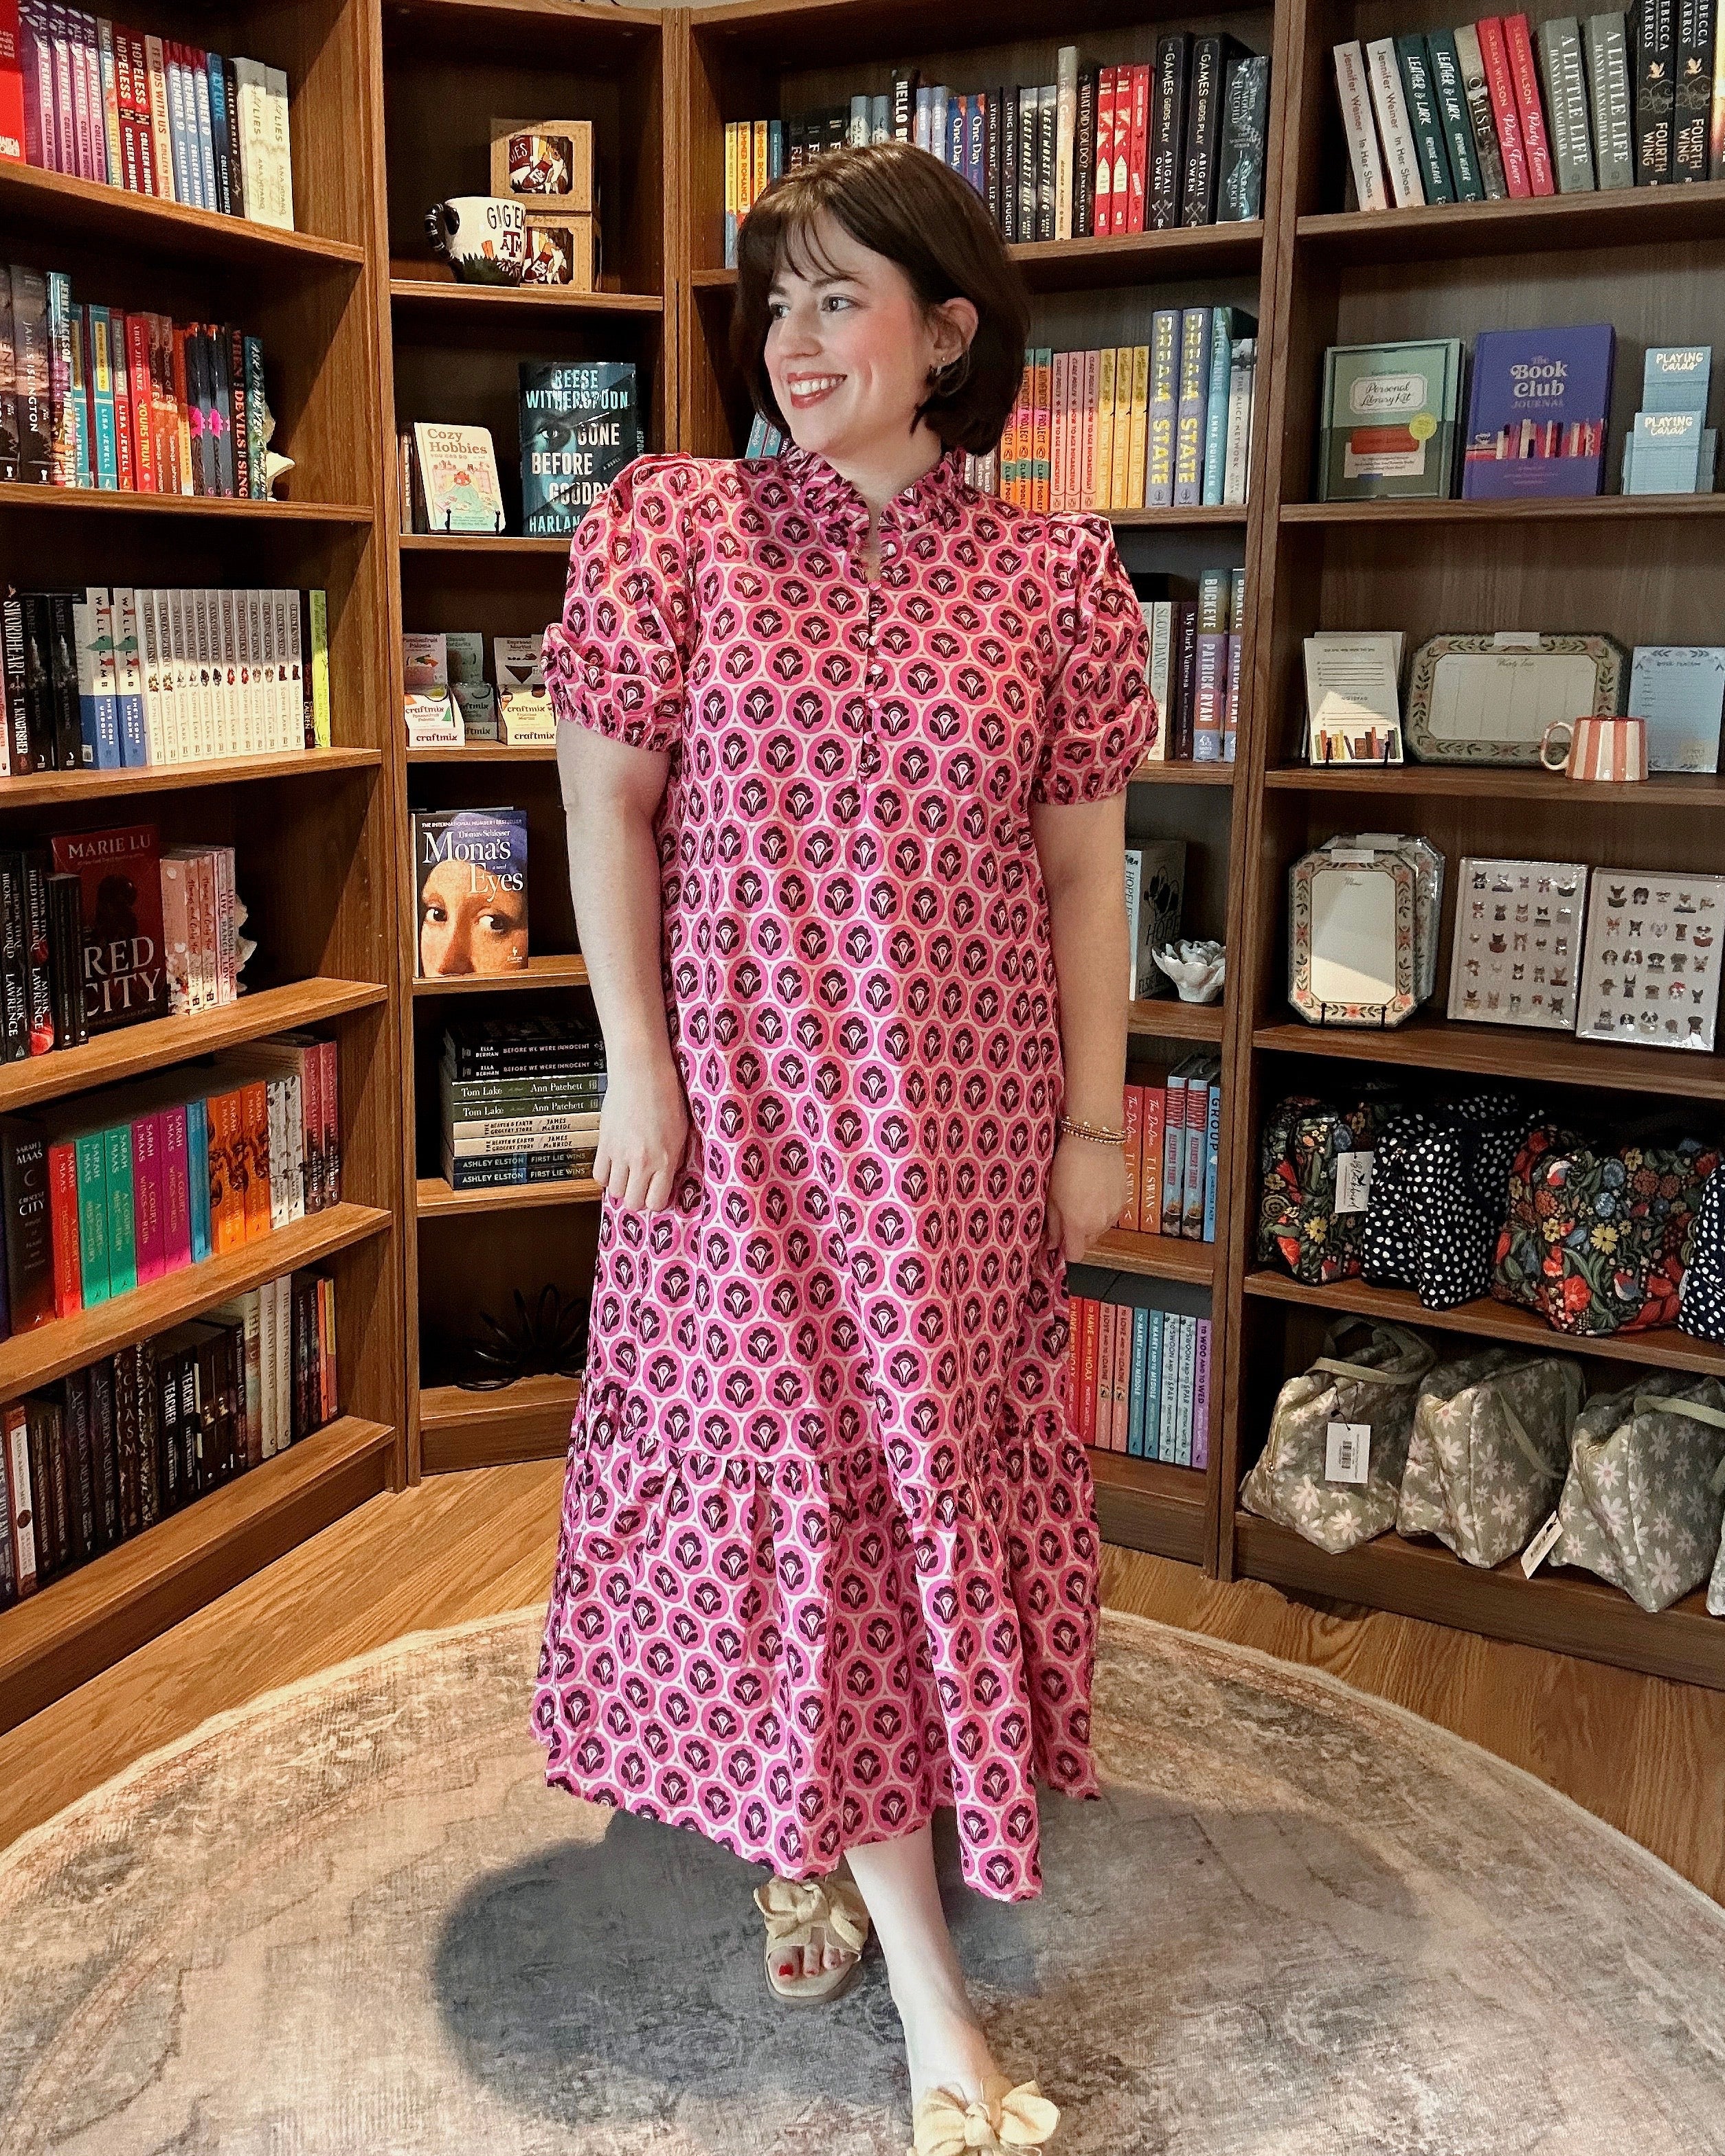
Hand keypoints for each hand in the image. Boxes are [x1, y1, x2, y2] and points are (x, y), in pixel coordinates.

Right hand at [592, 1055, 694, 1211]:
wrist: (641, 1072)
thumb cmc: (666, 1096)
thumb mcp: (681, 1131)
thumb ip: (674, 1158)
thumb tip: (667, 1178)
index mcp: (666, 1159)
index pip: (656, 1202)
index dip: (656, 1201)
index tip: (657, 1193)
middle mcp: (642, 1161)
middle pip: (633, 1202)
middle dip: (637, 1198)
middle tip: (642, 1187)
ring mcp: (620, 1154)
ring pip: (614, 1192)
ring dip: (622, 1187)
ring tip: (628, 1175)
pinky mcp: (604, 1143)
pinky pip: (598, 1175)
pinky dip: (606, 1175)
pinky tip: (614, 1166)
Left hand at [1043, 1133, 1128, 1261]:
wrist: (1094, 1139)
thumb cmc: (1068, 1165)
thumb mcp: (1052, 1196)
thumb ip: (1053, 1224)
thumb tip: (1051, 1243)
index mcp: (1079, 1225)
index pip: (1075, 1255)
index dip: (1064, 1250)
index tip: (1057, 1240)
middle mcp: (1100, 1224)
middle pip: (1088, 1244)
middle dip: (1077, 1235)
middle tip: (1067, 1214)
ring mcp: (1114, 1212)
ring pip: (1100, 1229)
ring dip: (1091, 1222)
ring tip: (1081, 1199)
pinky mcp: (1124, 1200)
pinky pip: (1111, 1215)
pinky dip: (1103, 1210)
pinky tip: (1095, 1192)